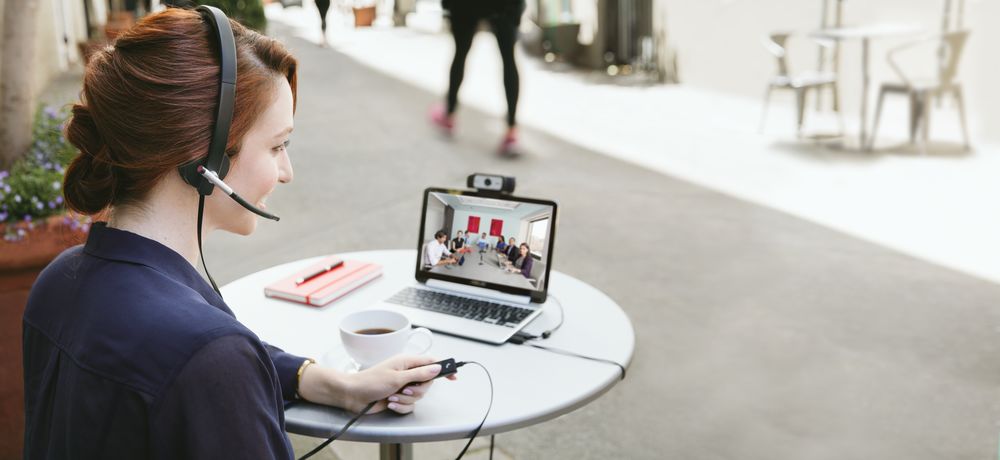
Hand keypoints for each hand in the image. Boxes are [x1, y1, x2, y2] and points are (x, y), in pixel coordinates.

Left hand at [342, 355, 456, 414]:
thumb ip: (419, 373)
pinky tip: (390, 403)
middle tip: (405, 390)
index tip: (453, 376)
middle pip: (426, 383)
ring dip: (406, 399)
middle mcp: (407, 373)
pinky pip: (409, 405)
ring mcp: (403, 386)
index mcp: (407, 362)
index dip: (443, 369)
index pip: (431, 362)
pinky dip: (401, 406)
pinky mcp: (399, 397)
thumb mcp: (397, 377)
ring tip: (393, 396)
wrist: (353, 395)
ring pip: (418, 396)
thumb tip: (437, 367)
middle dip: (417, 390)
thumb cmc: (371, 381)